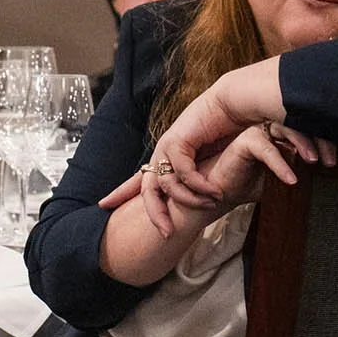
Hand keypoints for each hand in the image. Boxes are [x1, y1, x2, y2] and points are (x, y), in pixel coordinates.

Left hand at [100, 118, 331, 235]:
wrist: (234, 103)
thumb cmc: (227, 128)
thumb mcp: (210, 159)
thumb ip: (201, 178)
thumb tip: (204, 201)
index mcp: (166, 156)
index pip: (138, 178)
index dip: (121, 192)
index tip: (104, 204)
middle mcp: (162, 152)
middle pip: (146, 189)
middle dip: (154, 213)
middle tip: (165, 233)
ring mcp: (167, 146)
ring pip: (165, 186)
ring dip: (189, 201)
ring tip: (209, 207)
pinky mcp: (177, 141)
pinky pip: (184, 174)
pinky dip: (199, 186)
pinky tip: (215, 192)